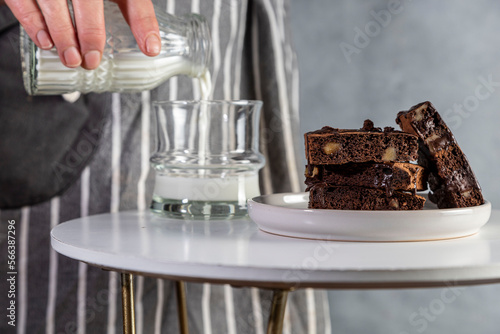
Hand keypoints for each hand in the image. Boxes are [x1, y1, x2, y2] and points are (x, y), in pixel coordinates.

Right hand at [5, 0, 160, 69]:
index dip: (143, 21)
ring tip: (72, 59)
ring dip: (62, 33)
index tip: (151, 48)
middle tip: (92, 60)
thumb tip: (151, 46)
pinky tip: (45, 41)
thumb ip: (133, 11)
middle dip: (91, 32)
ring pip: (53, 0)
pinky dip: (32, 21)